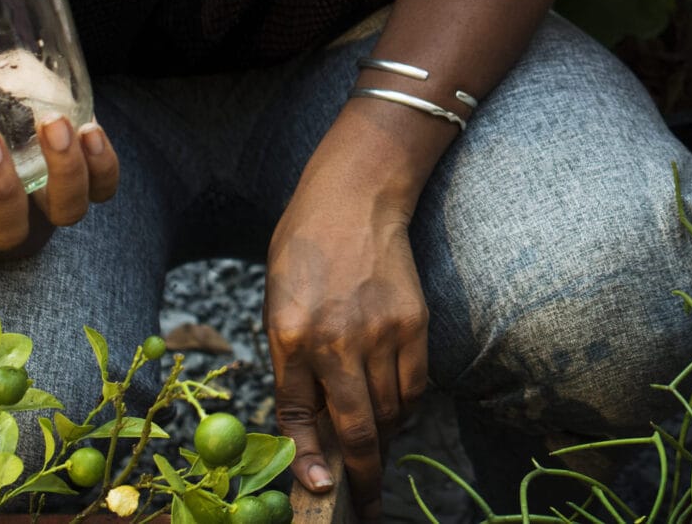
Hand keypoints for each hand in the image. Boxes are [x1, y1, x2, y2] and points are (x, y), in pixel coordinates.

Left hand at [268, 145, 430, 514]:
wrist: (354, 198)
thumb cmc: (304, 250)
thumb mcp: (277, 303)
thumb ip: (292, 363)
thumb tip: (311, 423)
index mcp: (289, 336)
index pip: (298, 418)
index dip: (309, 463)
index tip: (320, 491)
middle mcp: (335, 340)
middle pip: (355, 430)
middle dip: (361, 477)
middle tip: (363, 503)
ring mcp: (380, 333)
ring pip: (389, 414)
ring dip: (383, 437)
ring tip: (374, 442)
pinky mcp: (414, 324)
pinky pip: (414, 387)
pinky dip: (406, 408)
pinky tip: (394, 408)